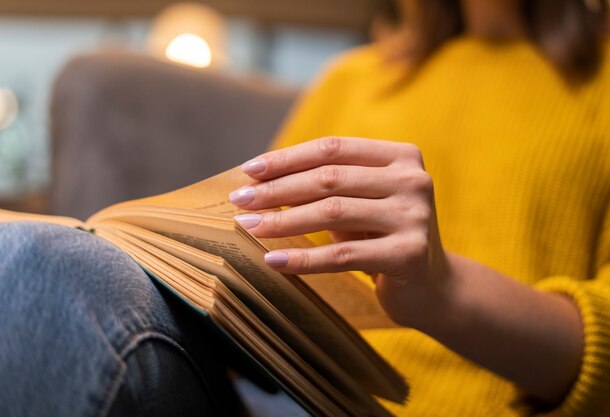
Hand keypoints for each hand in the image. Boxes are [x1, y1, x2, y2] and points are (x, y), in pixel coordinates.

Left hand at [230, 137, 451, 326]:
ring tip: (248, 226)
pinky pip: (342, 256)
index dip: (288, 158)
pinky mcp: (408, 254)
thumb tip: (260, 182)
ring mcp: (413, 216)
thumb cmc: (383, 237)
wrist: (433, 287)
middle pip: (329, 178)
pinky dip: (303, 258)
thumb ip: (326, 187)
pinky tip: (273, 261)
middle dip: (278, 189)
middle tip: (240, 200)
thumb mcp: (360, 204)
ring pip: (332, 212)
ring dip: (283, 221)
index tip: (249, 170)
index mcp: (401, 156)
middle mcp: (412, 180)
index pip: (333, 148)